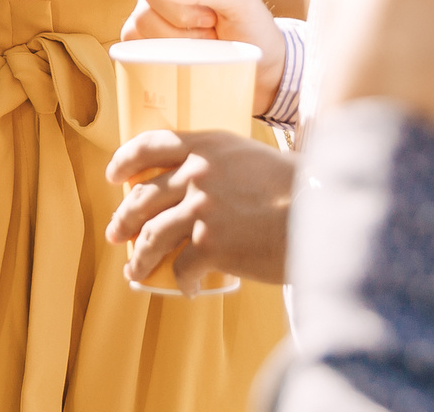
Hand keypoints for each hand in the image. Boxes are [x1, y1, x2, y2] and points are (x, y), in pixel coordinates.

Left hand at [103, 129, 295, 286]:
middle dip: (123, 218)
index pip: (150, 145)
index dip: (125, 160)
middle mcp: (197, 173)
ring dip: (139, 257)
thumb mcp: (251, 158)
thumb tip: (194, 188)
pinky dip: (179, 281)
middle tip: (115, 233)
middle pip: (142, 196)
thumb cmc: (294, 188)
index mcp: (206, 146)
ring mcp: (201, 209)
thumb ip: (220, 166)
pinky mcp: (210, 245)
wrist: (321, 213)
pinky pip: (180, 267)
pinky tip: (185, 287)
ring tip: (135, 270)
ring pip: (151, 236)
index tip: (113, 176)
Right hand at [123, 0, 284, 114]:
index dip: (184, 5)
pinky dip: (158, 57)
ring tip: (202, 46)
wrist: (262, 69)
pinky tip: (183, 57)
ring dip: (176, 44)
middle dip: (183, 26)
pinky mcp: (147, 42)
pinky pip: (132, 46)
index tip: (213, 16)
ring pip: (139, 26)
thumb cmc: (253, 28)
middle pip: (147, 5)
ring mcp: (153, 15)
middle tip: (210, 31)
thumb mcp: (241, 0)